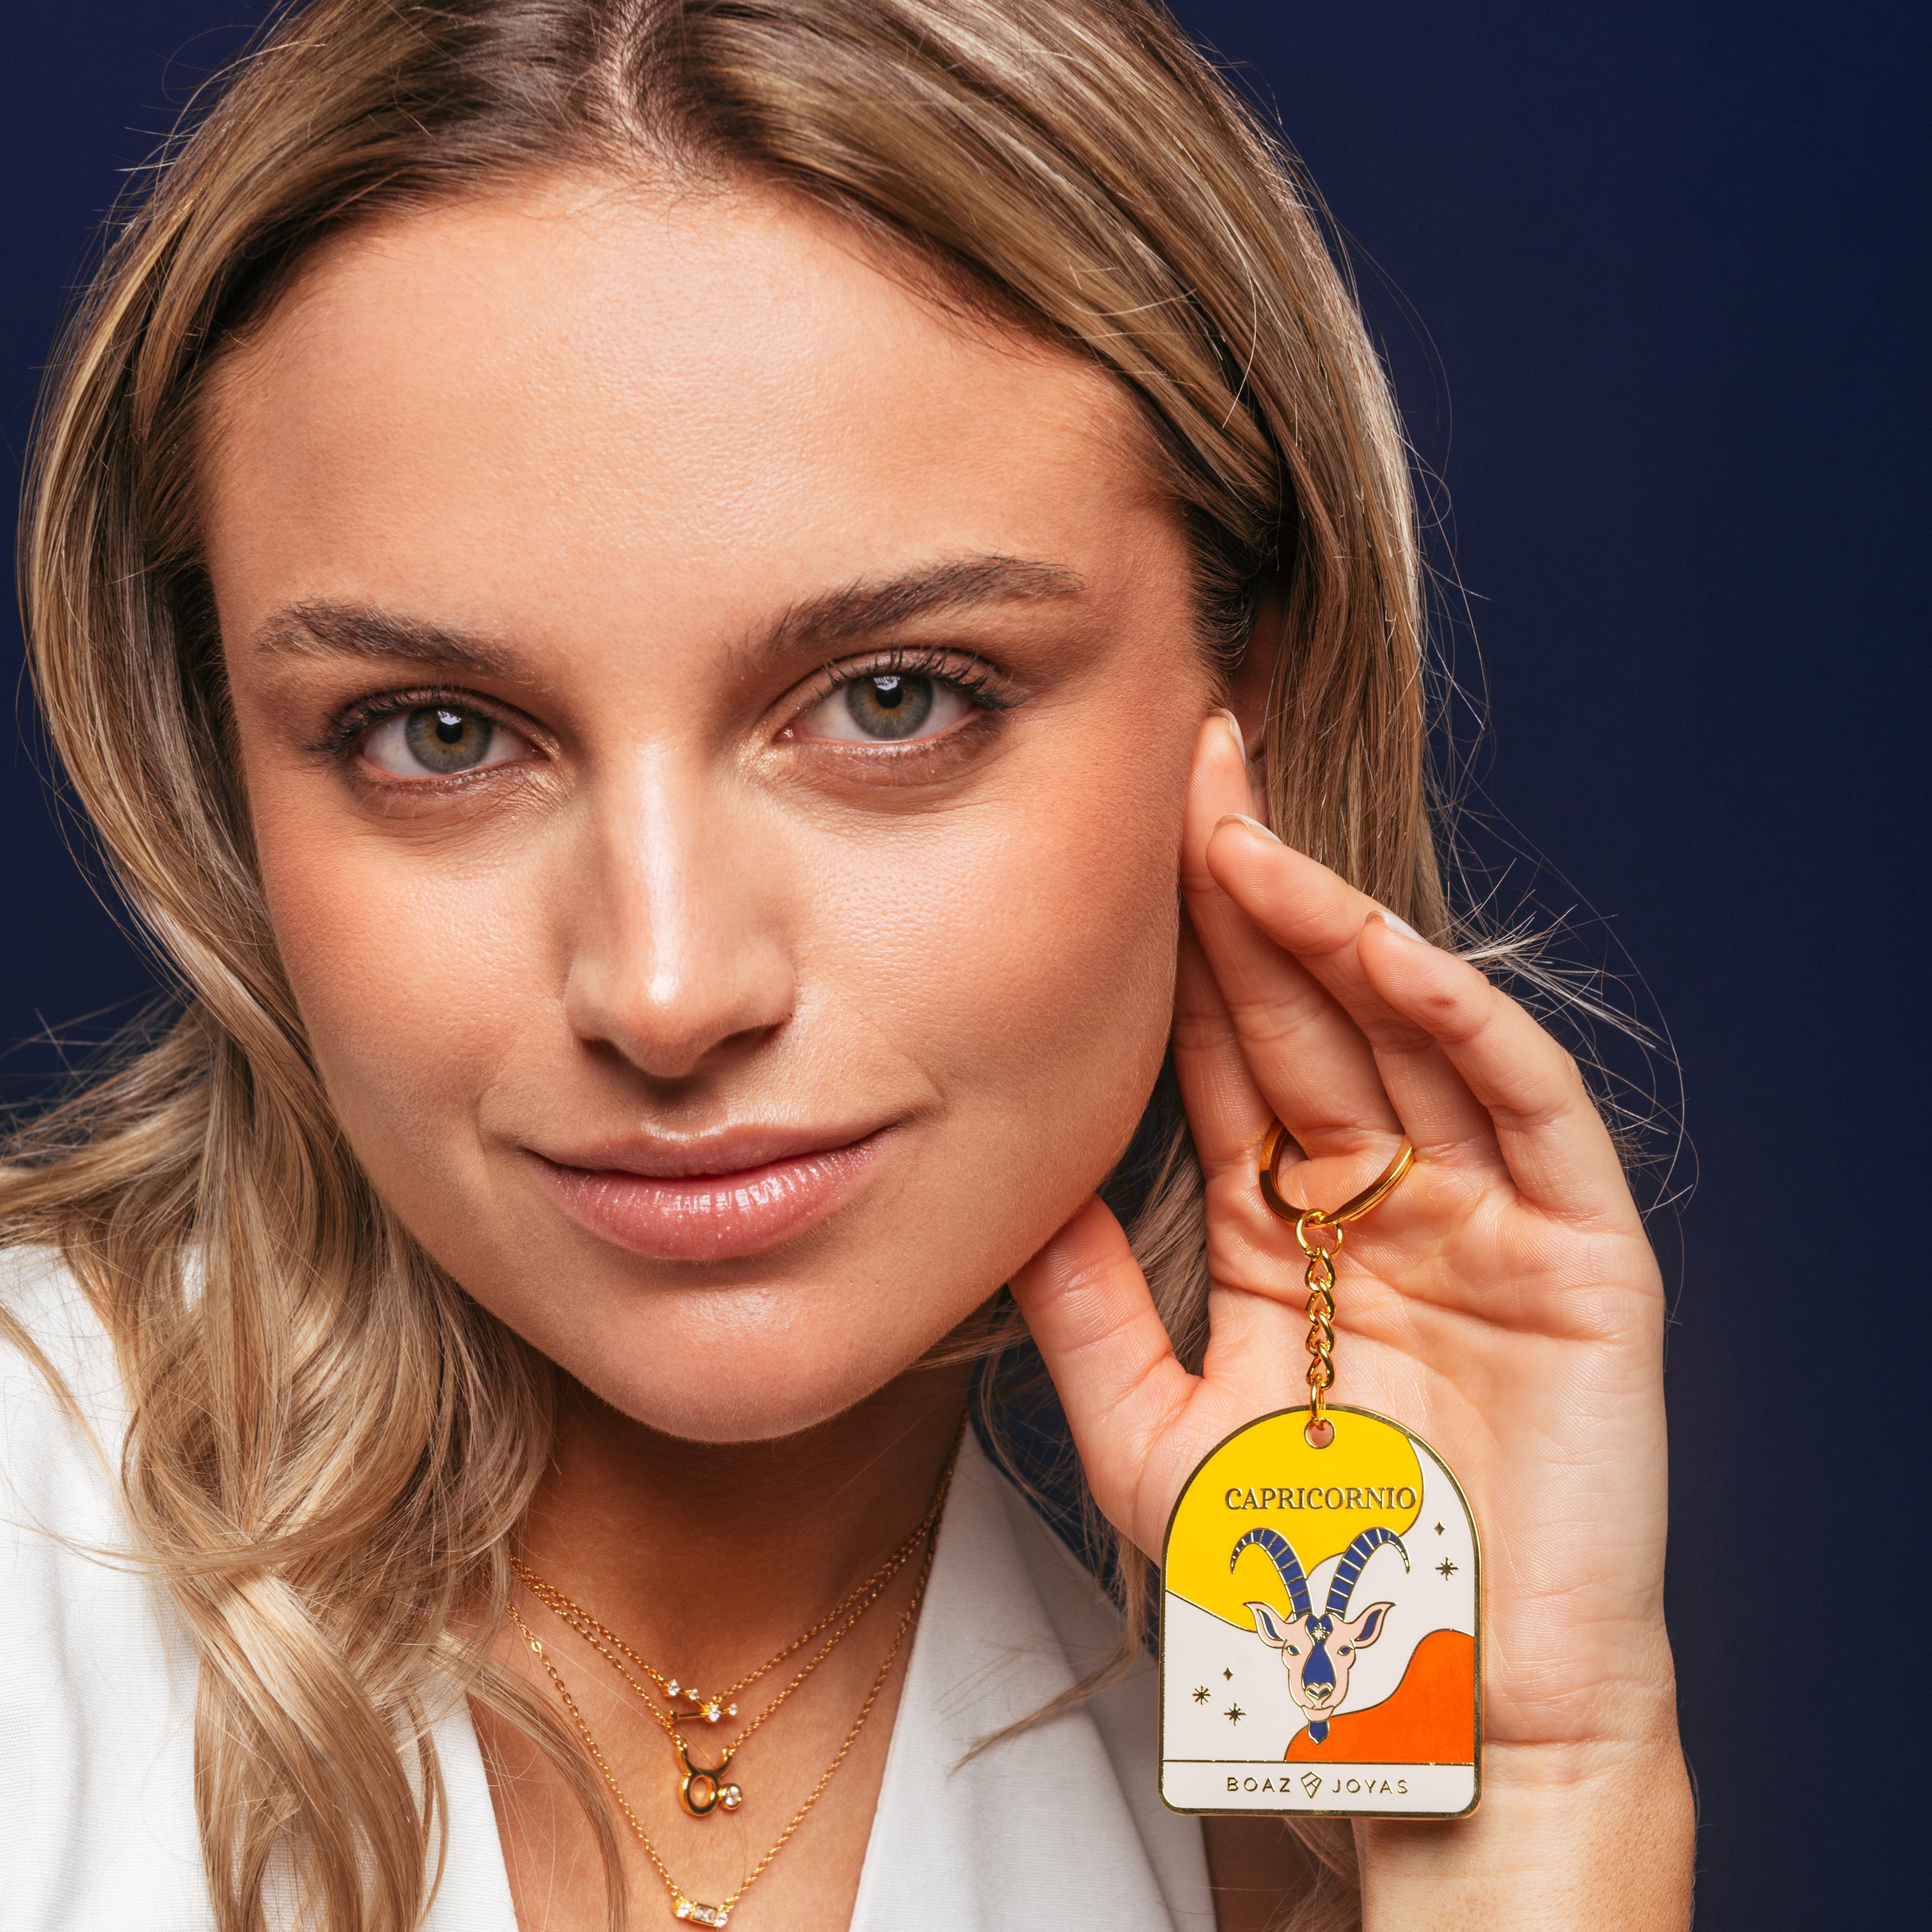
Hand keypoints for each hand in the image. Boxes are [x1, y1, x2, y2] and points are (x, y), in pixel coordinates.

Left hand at [1010, 713, 1691, 1927]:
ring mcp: (1484, 1214)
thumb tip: (1010, 1187)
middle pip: (1307, 1016)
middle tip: (1182, 762)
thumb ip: (1086, 1308)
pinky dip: (1453, 1015)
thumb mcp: (1155, 1435)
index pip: (1227, 1056)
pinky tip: (1373, 941)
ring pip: (1405, 1034)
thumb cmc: (1298, 1592)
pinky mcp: (1578, 1250)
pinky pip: (1517, 1105)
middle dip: (1245, 891)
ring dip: (1327, 926)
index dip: (1175, 949)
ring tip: (1242, 827)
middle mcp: (1384, 1201)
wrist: (1434, 1720)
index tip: (1113, 840)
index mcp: (1288, 1229)